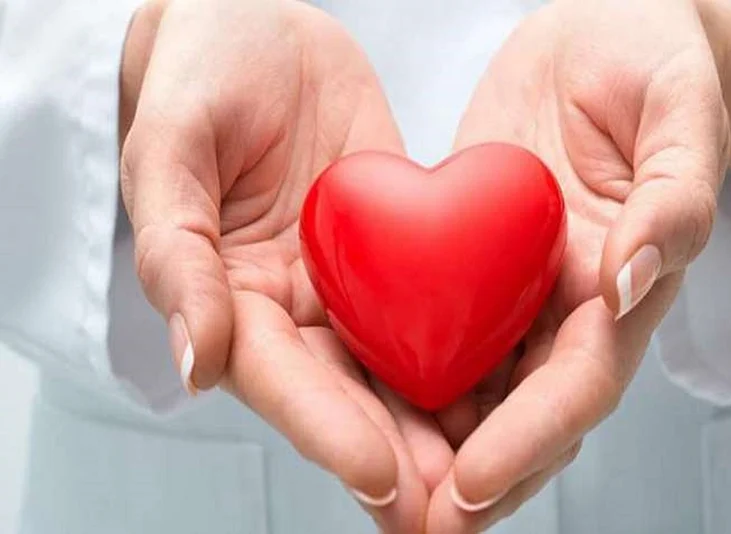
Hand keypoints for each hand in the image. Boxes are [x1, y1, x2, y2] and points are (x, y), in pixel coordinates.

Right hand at [119, 1, 452, 530]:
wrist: (258, 25)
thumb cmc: (201, 73)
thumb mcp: (170, 150)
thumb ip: (176, 255)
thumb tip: (194, 362)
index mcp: (230, 296)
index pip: (282, 379)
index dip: (327, 431)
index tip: (380, 478)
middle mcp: (293, 305)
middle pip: (347, 397)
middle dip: (399, 458)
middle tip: (451, 514)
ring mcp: (349, 282)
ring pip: (398, 367)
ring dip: (443, 428)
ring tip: (493, 478)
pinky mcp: (397, 249)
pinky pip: (437, 302)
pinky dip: (470, 350)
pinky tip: (513, 388)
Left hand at [427, 0, 730, 530]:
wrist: (602, 32)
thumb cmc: (653, 62)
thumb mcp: (677, 113)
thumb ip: (672, 200)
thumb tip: (633, 280)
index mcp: (624, 282)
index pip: (578, 383)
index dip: (530, 440)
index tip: (473, 487)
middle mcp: (566, 302)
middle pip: (521, 412)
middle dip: (473, 477)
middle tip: (417, 529)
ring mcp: (514, 286)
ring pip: (473, 385)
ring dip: (429, 447)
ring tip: (377, 496)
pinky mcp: (468, 257)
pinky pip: (434, 323)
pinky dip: (402, 371)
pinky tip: (359, 403)